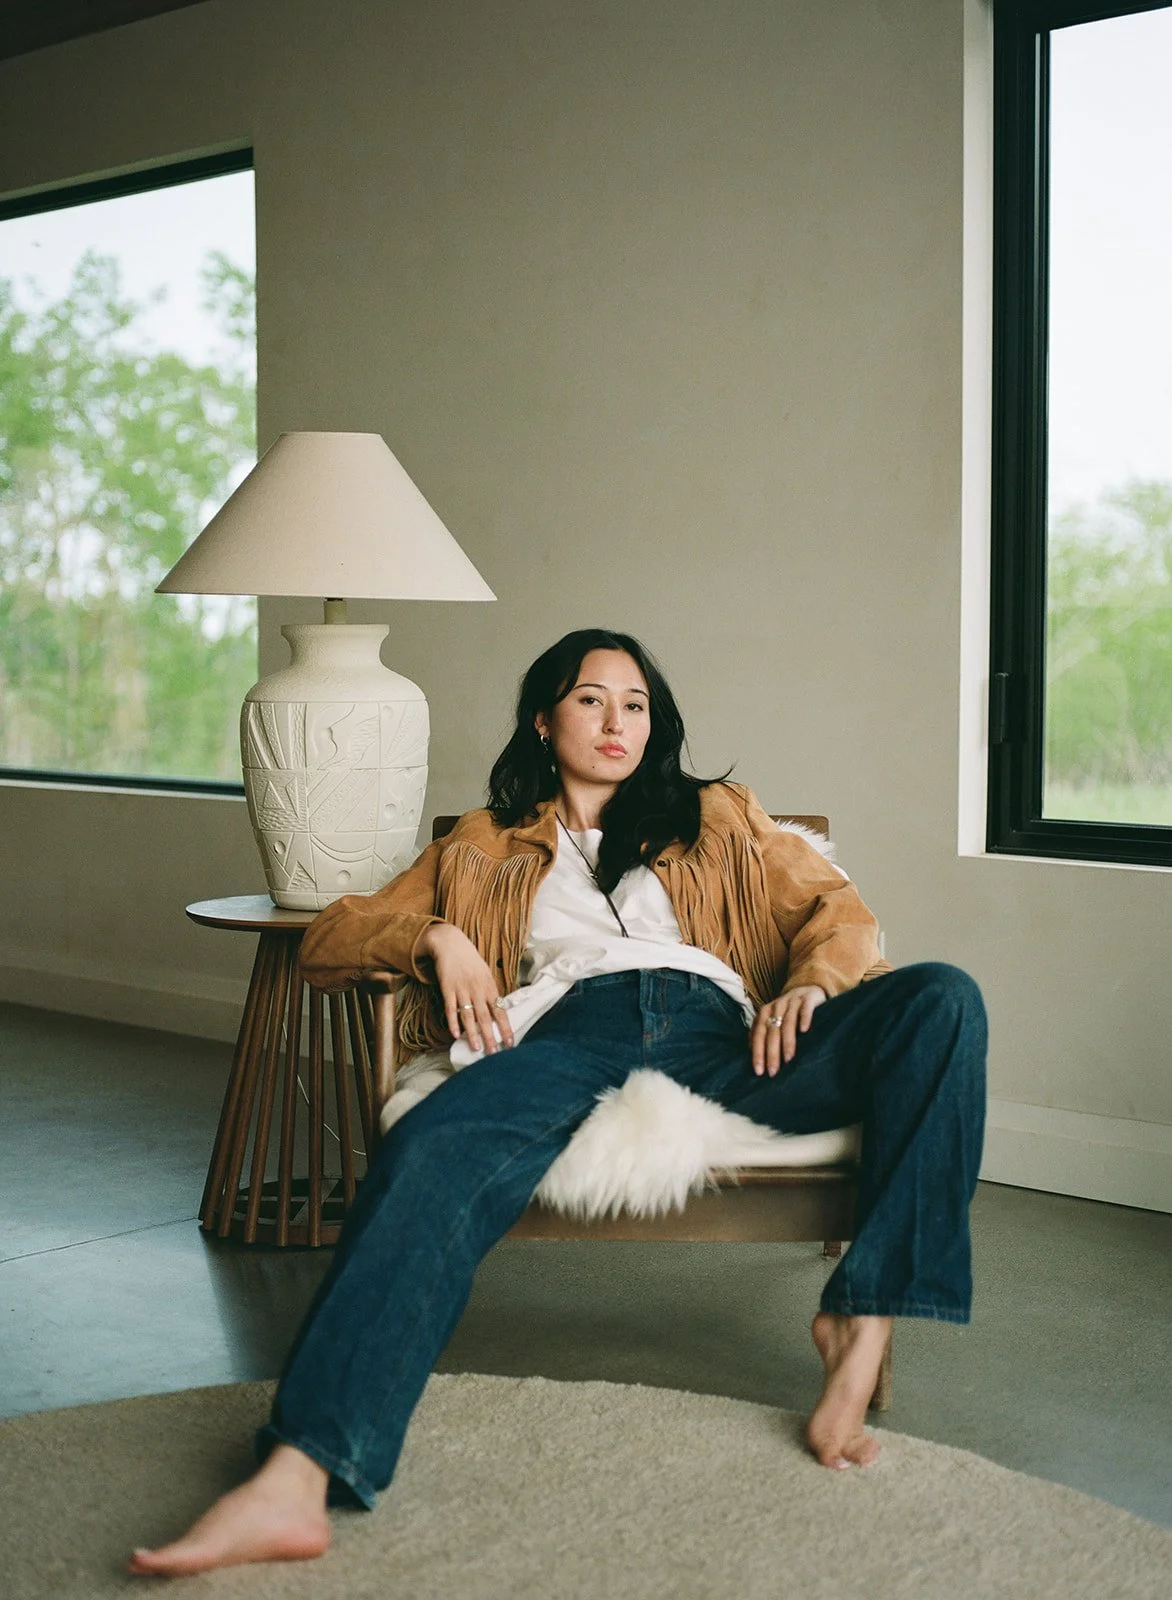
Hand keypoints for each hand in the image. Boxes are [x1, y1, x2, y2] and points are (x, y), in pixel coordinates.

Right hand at [419, 924, 514, 1054]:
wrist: (452, 944)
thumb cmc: (471, 962)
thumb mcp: (485, 974)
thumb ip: (490, 993)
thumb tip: (498, 1013)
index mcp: (489, 987)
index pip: (500, 1011)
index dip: (505, 1028)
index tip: (510, 1043)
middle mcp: (477, 990)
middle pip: (485, 1017)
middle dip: (490, 1036)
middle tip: (494, 1053)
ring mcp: (462, 989)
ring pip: (468, 1016)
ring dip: (472, 1034)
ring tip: (476, 1048)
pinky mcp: (447, 988)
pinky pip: (450, 1008)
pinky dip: (452, 1022)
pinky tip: (455, 1035)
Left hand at [752, 985, 826, 1075]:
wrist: (807, 988)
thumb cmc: (788, 1012)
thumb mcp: (773, 1020)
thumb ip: (763, 1034)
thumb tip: (753, 1055)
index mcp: (765, 1012)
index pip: (758, 1035)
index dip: (758, 1053)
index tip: (759, 1071)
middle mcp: (777, 1006)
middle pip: (772, 1032)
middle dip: (771, 1053)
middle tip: (773, 1072)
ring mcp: (792, 1001)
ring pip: (787, 1023)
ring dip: (787, 1041)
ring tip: (788, 1059)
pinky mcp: (808, 998)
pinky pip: (805, 1008)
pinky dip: (804, 1018)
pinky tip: (805, 1030)